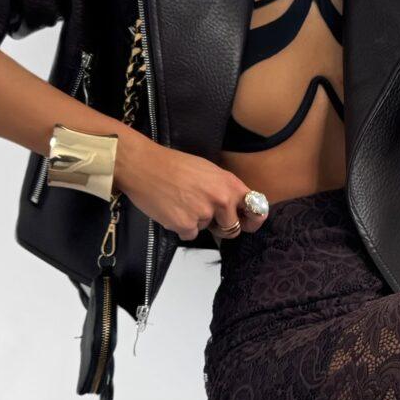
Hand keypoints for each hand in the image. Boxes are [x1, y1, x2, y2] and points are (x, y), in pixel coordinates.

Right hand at [115, 136, 267, 243]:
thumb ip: (225, 189)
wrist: (142, 165)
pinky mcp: (186, 225)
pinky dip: (180, 226)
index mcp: (230, 184)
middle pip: (232, 228)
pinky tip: (171, 209)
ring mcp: (204, 213)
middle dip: (219, 225)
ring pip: (206, 229)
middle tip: (200, 209)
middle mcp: (221, 199)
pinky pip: (189, 234)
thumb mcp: (208, 171)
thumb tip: (235, 207)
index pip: (257, 209)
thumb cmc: (172, 165)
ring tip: (180, 201)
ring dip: (195, 221)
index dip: (253, 220)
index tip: (247, 223)